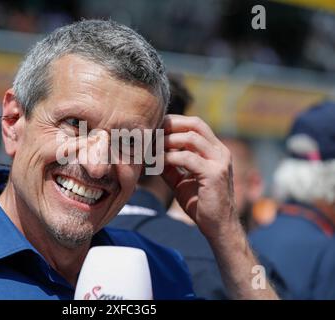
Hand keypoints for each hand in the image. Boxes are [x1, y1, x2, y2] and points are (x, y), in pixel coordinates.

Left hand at [161, 115, 237, 238]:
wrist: (218, 227)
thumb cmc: (201, 204)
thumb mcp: (181, 180)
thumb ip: (170, 166)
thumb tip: (151, 154)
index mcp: (215, 151)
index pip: (195, 125)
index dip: (174, 123)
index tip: (154, 129)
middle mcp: (221, 152)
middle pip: (195, 125)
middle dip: (170, 125)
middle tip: (150, 134)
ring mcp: (220, 162)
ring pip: (190, 138)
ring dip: (167, 141)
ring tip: (151, 149)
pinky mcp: (214, 175)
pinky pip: (187, 158)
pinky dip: (169, 158)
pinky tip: (156, 164)